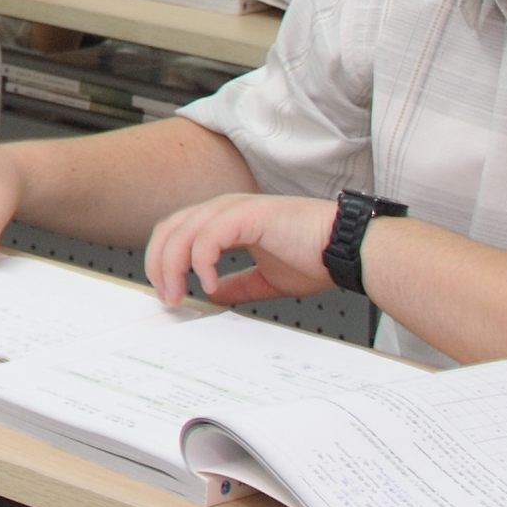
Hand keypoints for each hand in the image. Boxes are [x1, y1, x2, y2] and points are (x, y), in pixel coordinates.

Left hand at [143, 192, 335, 306]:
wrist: (347, 249)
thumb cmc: (315, 257)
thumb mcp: (266, 278)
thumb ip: (238, 284)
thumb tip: (214, 294)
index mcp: (226, 220)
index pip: (177, 233)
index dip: (164, 262)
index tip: (167, 294)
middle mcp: (225, 210)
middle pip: (171, 229)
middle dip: (159, 264)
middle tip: (165, 298)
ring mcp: (235, 209)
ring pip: (183, 231)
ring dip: (173, 265)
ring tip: (178, 294)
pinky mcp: (248, 215)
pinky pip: (209, 236)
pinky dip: (202, 261)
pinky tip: (208, 284)